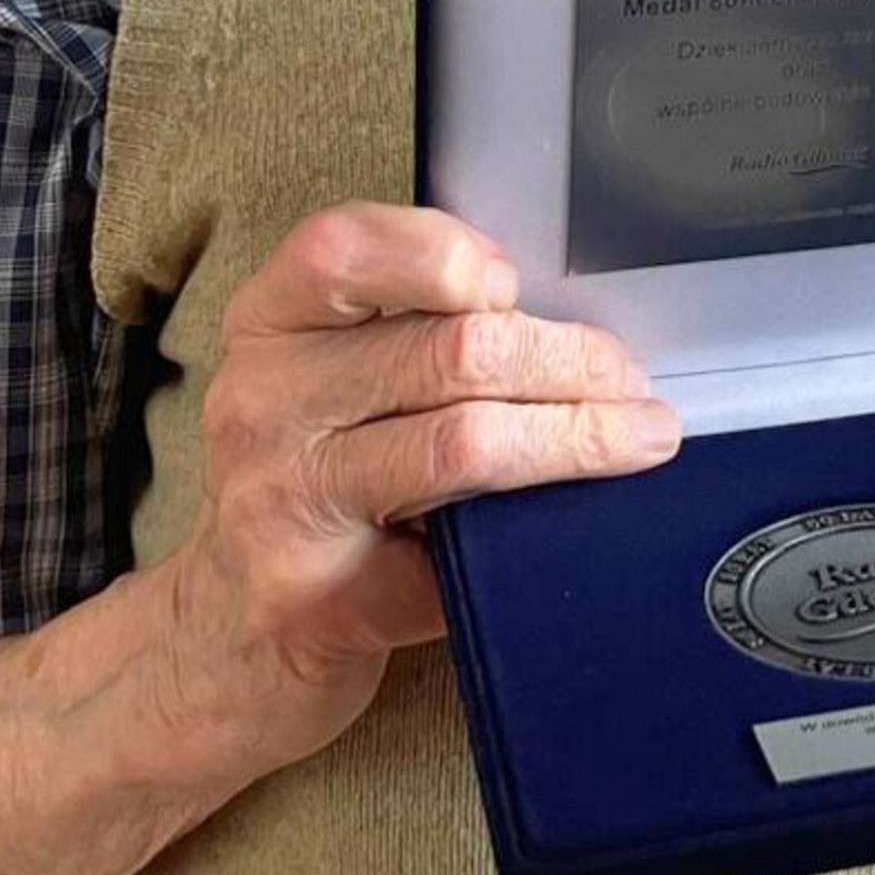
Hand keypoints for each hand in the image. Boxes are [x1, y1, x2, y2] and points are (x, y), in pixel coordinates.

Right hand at [162, 205, 678, 764]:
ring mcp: (282, 499)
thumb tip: (574, 319)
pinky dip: (544, 521)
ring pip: (470, 441)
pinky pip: (465, 542)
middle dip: (573, 364)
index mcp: (271, 326)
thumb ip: (421, 329)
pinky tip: (580, 515)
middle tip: (633, 386)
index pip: (347, 246)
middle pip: (455, 350)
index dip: (450, 254)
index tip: (516, 286)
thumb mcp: (342, 379)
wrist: (233, 628)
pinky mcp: (319, 591)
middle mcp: (264, 402)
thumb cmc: (321, 480)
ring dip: (582, 437)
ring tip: (641, 438)